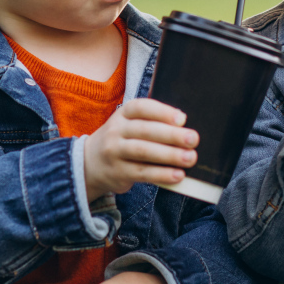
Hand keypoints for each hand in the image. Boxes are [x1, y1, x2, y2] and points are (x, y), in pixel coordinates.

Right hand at [83, 98, 197, 200]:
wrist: (89, 163)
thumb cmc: (122, 141)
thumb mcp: (128, 125)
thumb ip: (152, 123)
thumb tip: (185, 126)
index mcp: (123, 114)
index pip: (141, 108)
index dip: (162, 112)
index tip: (182, 118)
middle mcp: (116, 131)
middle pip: (145, 130)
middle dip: (171, 135)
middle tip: (193, 139)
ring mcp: (114, 152)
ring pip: (143, 151)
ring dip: (169, 155)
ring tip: (190, 158)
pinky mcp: (118, 172)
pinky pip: (142, 173)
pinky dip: (162, 174)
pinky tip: (178, 175)